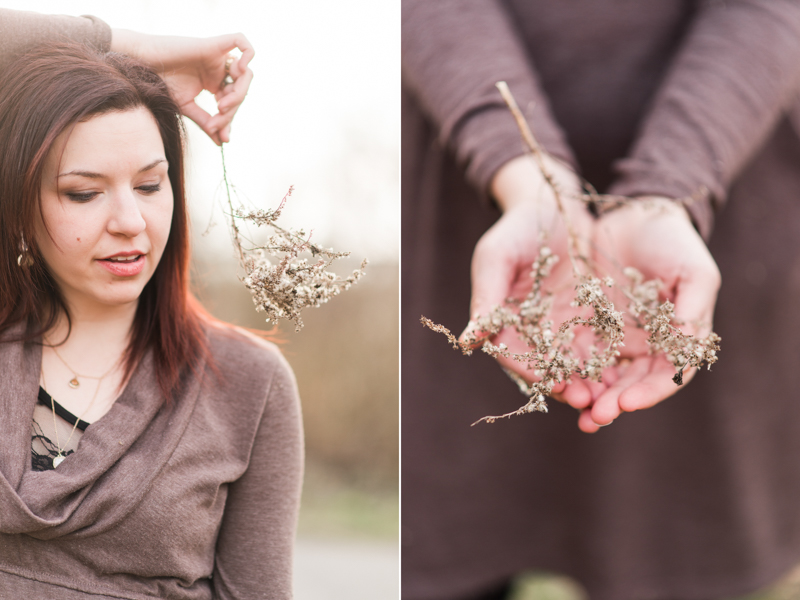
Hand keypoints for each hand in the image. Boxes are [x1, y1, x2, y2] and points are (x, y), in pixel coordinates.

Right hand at [111, 30, 254, 144]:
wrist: (142, 64)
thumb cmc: (161, 83)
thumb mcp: (188, 108)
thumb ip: (206, 122)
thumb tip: (222, 142)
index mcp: (215, 83)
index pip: (233, 101)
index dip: (230, 120)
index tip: (223, 137)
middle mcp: (219, 69)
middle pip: (241, 90)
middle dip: (233, 110)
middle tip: (218, 119)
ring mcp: (218, 56)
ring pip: (245, 73)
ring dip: (239, 93)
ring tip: (222, 105)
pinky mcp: (214, 44)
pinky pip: (240, 41)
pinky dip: (248, 53)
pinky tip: (240, 70)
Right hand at [461, 154, 601, 409]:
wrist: (556, 204)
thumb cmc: (519, 227)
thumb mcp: (497, 256)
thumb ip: (486, 298)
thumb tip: (467, 341)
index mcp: (505, 319)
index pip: (512, 353)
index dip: (531, 371)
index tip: (550, 384)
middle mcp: (533, 330)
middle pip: (546, 368)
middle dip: (565, 386)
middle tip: (584, 400)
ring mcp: (563, 327)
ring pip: (575, 365)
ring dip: (589, 383)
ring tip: (606, 396)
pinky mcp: (592, 320)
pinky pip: (601, 348)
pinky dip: (611, 365)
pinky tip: (626, 375)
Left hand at [581, 198, 720, 431]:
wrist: (635, 213)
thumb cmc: (674, 241)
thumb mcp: (694, 272)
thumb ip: (694, 312)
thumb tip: (689, 352)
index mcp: (676, 338)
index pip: (667, 377)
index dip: (649, 393)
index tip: (627, 403)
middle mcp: (645, 344)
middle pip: (631, 384)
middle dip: (614, 403)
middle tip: (595, 417)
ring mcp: (613, 336)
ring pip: (602, 375)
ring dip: (590, 395)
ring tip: (575, 408)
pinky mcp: (586, 324)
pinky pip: (576, 352)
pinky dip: (569, 369)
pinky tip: (555, 381)